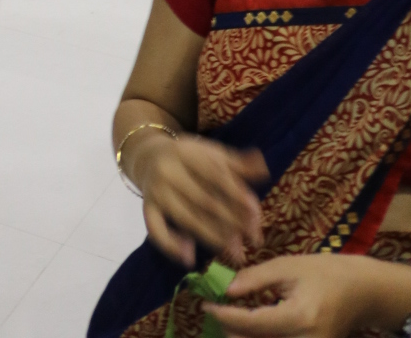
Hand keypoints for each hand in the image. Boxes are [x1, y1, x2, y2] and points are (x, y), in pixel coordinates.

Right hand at [134, 134, 266, 267]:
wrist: (148, 156)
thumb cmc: (189, 158)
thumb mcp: (211, 153)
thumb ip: (237, 163)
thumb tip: (264, 170)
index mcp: (186, 152)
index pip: (214, 175)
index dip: (236, 194)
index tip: (256, 214)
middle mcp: (168, 170)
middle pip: (203, 199)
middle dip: (231, 221)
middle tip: (253, 239)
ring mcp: (156, 191)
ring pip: (186, 217)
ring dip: (213, 237)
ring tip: (235, 251)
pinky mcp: (147, 208)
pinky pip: (156, 230)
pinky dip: (171, 245)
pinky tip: (190, 258)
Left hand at [216, 252, 410, 336]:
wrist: (362, 293)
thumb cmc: (325, 273)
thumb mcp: (288, 267)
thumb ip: (255, 279)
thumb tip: (225, 289)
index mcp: (301, 318)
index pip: (253, 324)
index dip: (225, 315)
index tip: (204, 303)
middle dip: (231, 330)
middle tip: (213, 312)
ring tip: (228, 320)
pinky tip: (248, 329)